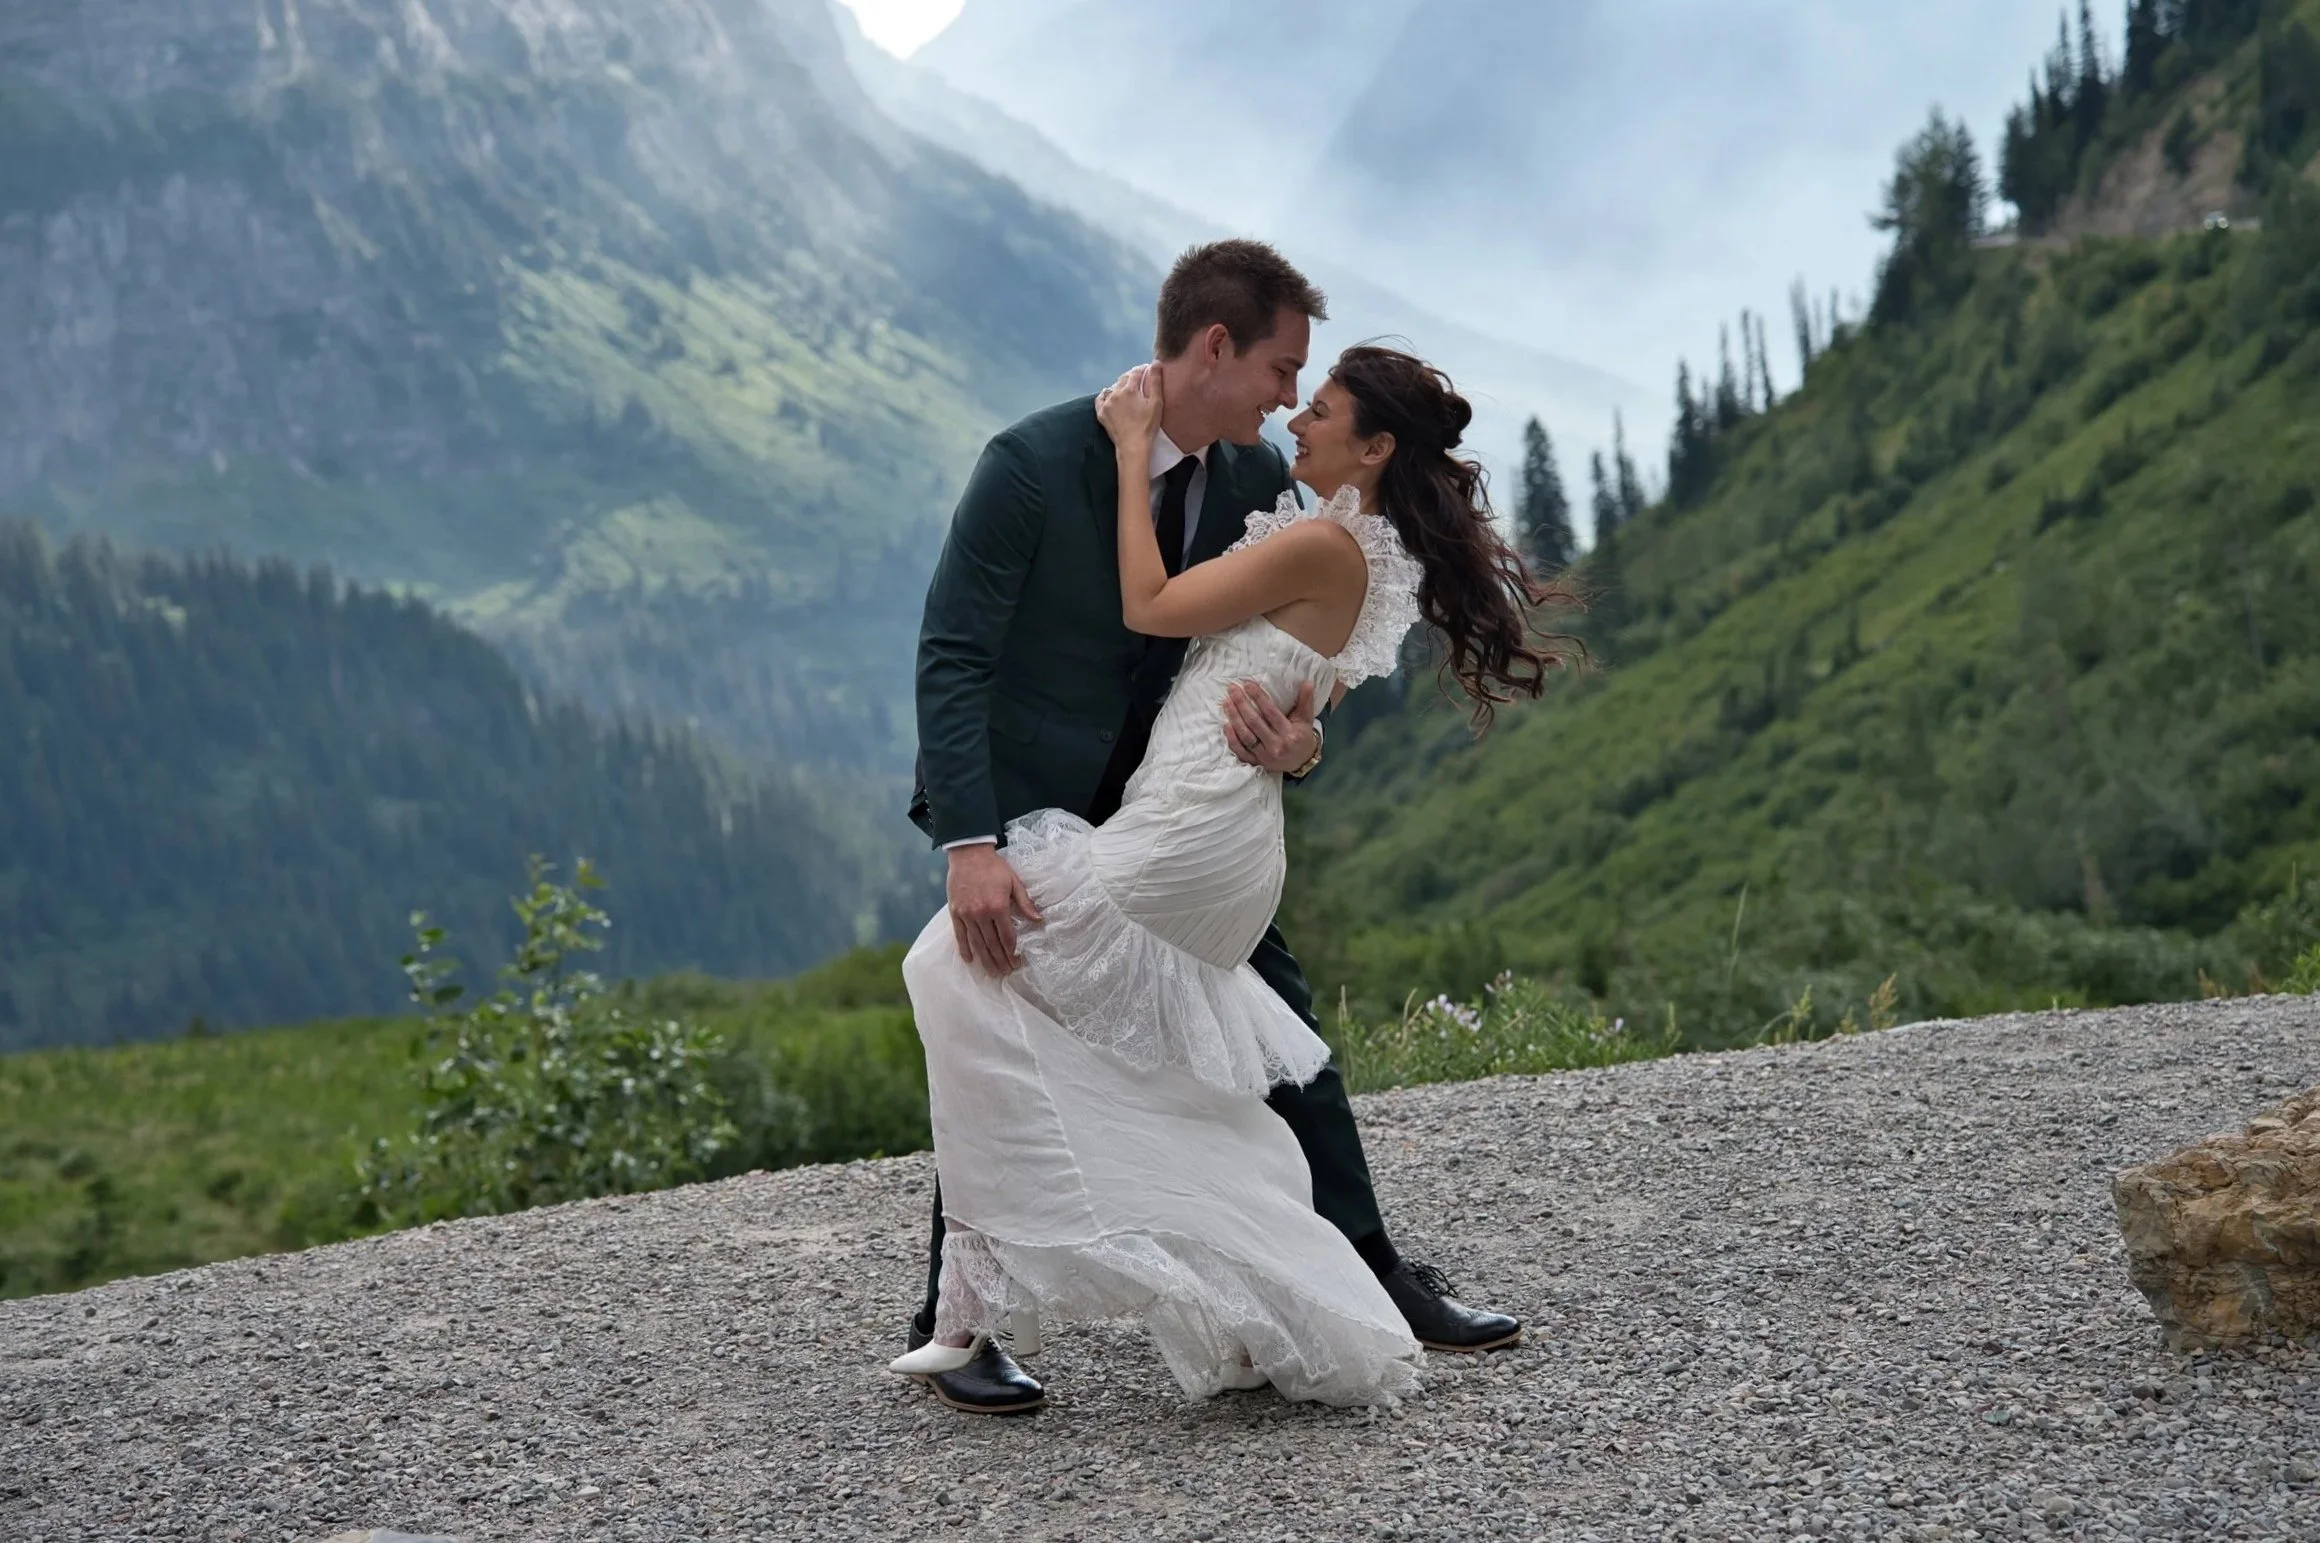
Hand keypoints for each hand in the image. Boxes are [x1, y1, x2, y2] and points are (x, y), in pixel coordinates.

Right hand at [946, 843, 1043, 975]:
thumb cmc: (994, 867)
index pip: (1007, 936)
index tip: (1017, 963)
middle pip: (992, 944)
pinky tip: (970, 960)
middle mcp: (981, 913)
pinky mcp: (955, 912)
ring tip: (992, 973)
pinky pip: (960, 935)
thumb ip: (1025, 903)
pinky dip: (965, 948)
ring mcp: (967, 914)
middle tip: (1006, 973)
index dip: (1012, 952)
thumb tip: (1038, 920)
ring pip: (977, 943)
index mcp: (999, 906)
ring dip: (985, 960)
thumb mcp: (1014, 882)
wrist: (969, 853)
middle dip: (1000, 961)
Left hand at [1096, 363, 1163, 454]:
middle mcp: (1116, 393)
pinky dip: (1105, 395)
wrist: (1132, 445)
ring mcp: (1106, 403)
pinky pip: (1100, 399)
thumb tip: (1156, 362)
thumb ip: (1155, 381)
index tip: (1146, 369)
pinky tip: (1110, 397)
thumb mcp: (1156, 403)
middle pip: (1123, 379)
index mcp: (1130, 389)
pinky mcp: (1101, 413)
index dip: (1142, 369)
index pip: (1136, 373)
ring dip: (1120, 386)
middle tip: (1138, 380)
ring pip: (1112, 388)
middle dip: (1131, 376)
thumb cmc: (1147, 425)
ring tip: (1126, 390)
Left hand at [1222, 679, 1318, 773]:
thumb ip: (1306, 701)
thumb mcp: (1306, 719)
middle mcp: (1276, 745)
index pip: (1271, 712)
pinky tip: (1226, 726)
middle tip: (1232, 690)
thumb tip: (1308, 683)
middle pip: (1254, 722)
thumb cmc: (1302, 736)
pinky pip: (1241, 752)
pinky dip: (1232, 739)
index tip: (1247, 685)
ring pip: (1245, 736)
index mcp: (1289, 733)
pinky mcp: (1257, 763)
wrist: (1302, 762)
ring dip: (1234, 718)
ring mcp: (1265, 756)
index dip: (1258, 697)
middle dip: (1242, 704)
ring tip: (1227, 703)